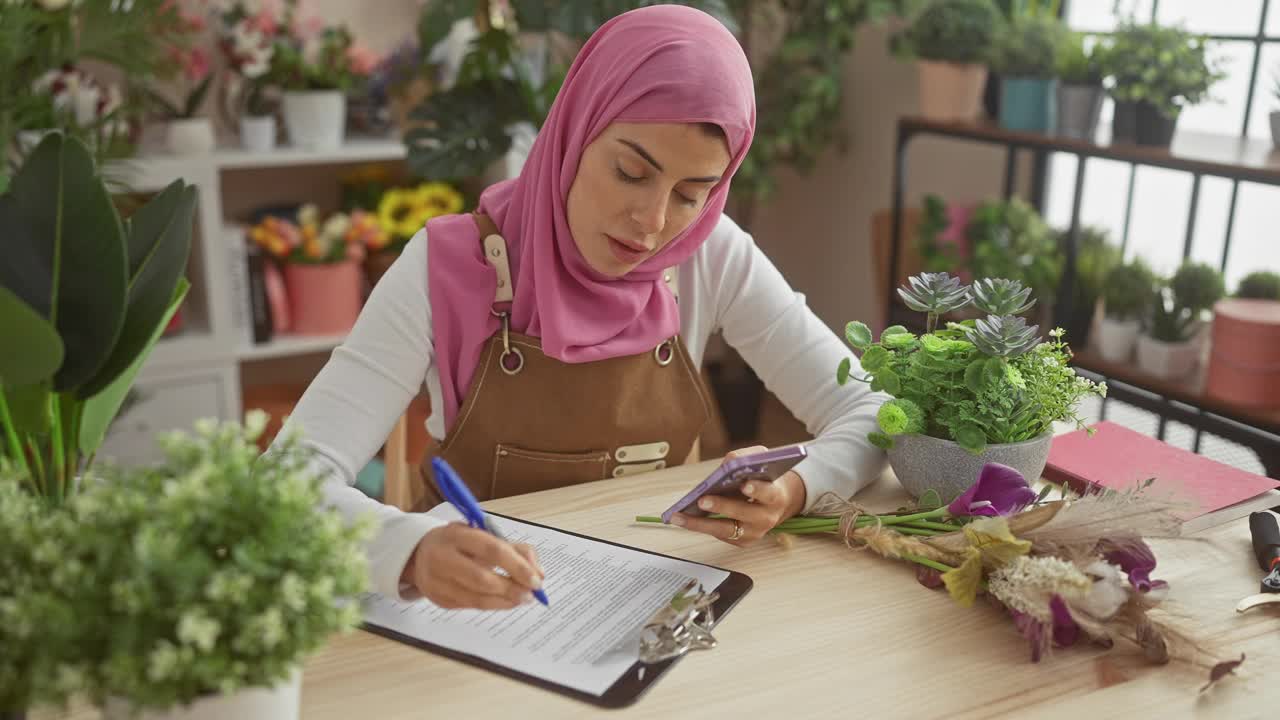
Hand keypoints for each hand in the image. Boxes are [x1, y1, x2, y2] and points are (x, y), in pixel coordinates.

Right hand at [400, 524, 545, 609]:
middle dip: (511, 588)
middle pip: (482, 578)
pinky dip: (493, 605)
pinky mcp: (438, 599)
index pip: (492, 550)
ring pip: (476, 598)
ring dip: (505, 601)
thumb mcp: (482, 534)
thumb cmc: (459, 542)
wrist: (419, 554)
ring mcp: (437, 581)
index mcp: (456, 535)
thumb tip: (538, 573)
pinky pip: (471, 606)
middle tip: (531, 593)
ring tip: (523, 598)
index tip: (536, 578)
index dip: (517, 566)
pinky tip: (506, 601)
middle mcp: (443, 558)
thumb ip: (513, 548)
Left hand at [671, 445, 806, 545]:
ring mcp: (754, 532)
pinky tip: (684, 518)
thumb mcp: (762, 460)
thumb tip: (728, 463)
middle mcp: (767, 518)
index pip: (768, 493)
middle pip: (743, 513)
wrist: (777, 501)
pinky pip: (719, 534)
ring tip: (679, 516)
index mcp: (775, 496)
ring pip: (725, 530)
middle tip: (702, 500)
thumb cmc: (765, 477)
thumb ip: (747, 457)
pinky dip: (701, 525)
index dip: (757, 490)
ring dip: (700, 523)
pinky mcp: (742, 541)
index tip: (744, 485)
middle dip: (721, 506)